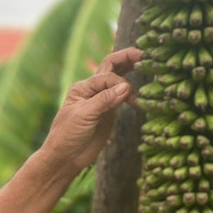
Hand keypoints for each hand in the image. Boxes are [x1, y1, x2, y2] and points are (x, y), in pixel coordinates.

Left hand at [39, 47, 142, 175]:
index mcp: (82, 87)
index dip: (119, 81)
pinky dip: (131, 92)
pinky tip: (139, 96)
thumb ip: (104, 100)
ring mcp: (101, 101)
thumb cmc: (68, 135)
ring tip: (146, 67)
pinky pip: (121, 97)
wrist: (65, 158)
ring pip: (117, 80)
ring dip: (130, 72)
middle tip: (144, 55)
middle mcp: (92, 90)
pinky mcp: (109, 113)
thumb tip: (126, 86)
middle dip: (126, 59)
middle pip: (111, 67)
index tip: (128, 93)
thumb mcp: (84, 115)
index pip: (106, 75)